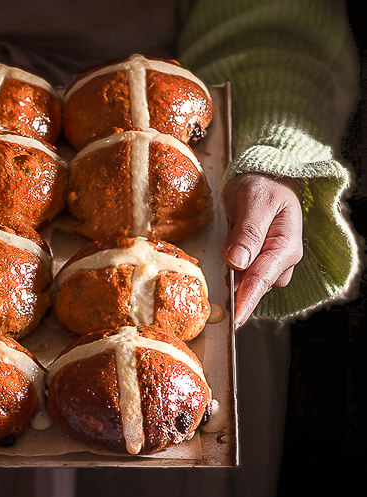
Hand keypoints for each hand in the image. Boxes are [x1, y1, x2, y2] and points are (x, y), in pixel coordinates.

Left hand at [222, 173, 302, 328]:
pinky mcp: (257, 261)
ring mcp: (269, 262)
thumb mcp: (254, 200)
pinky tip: (218, 280)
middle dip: (235, 299)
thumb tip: (238, 261)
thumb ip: (248, 230)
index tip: (235, 319)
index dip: (247, 300)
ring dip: (231, 288)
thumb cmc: (262, 184)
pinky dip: (230, 280)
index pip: (263, 278)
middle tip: (212, 309)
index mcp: (285, 246)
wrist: (264, 178)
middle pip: (255, 286)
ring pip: (248, 283)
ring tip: (212, 293)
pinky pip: (243, 276)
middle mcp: (281, 259)